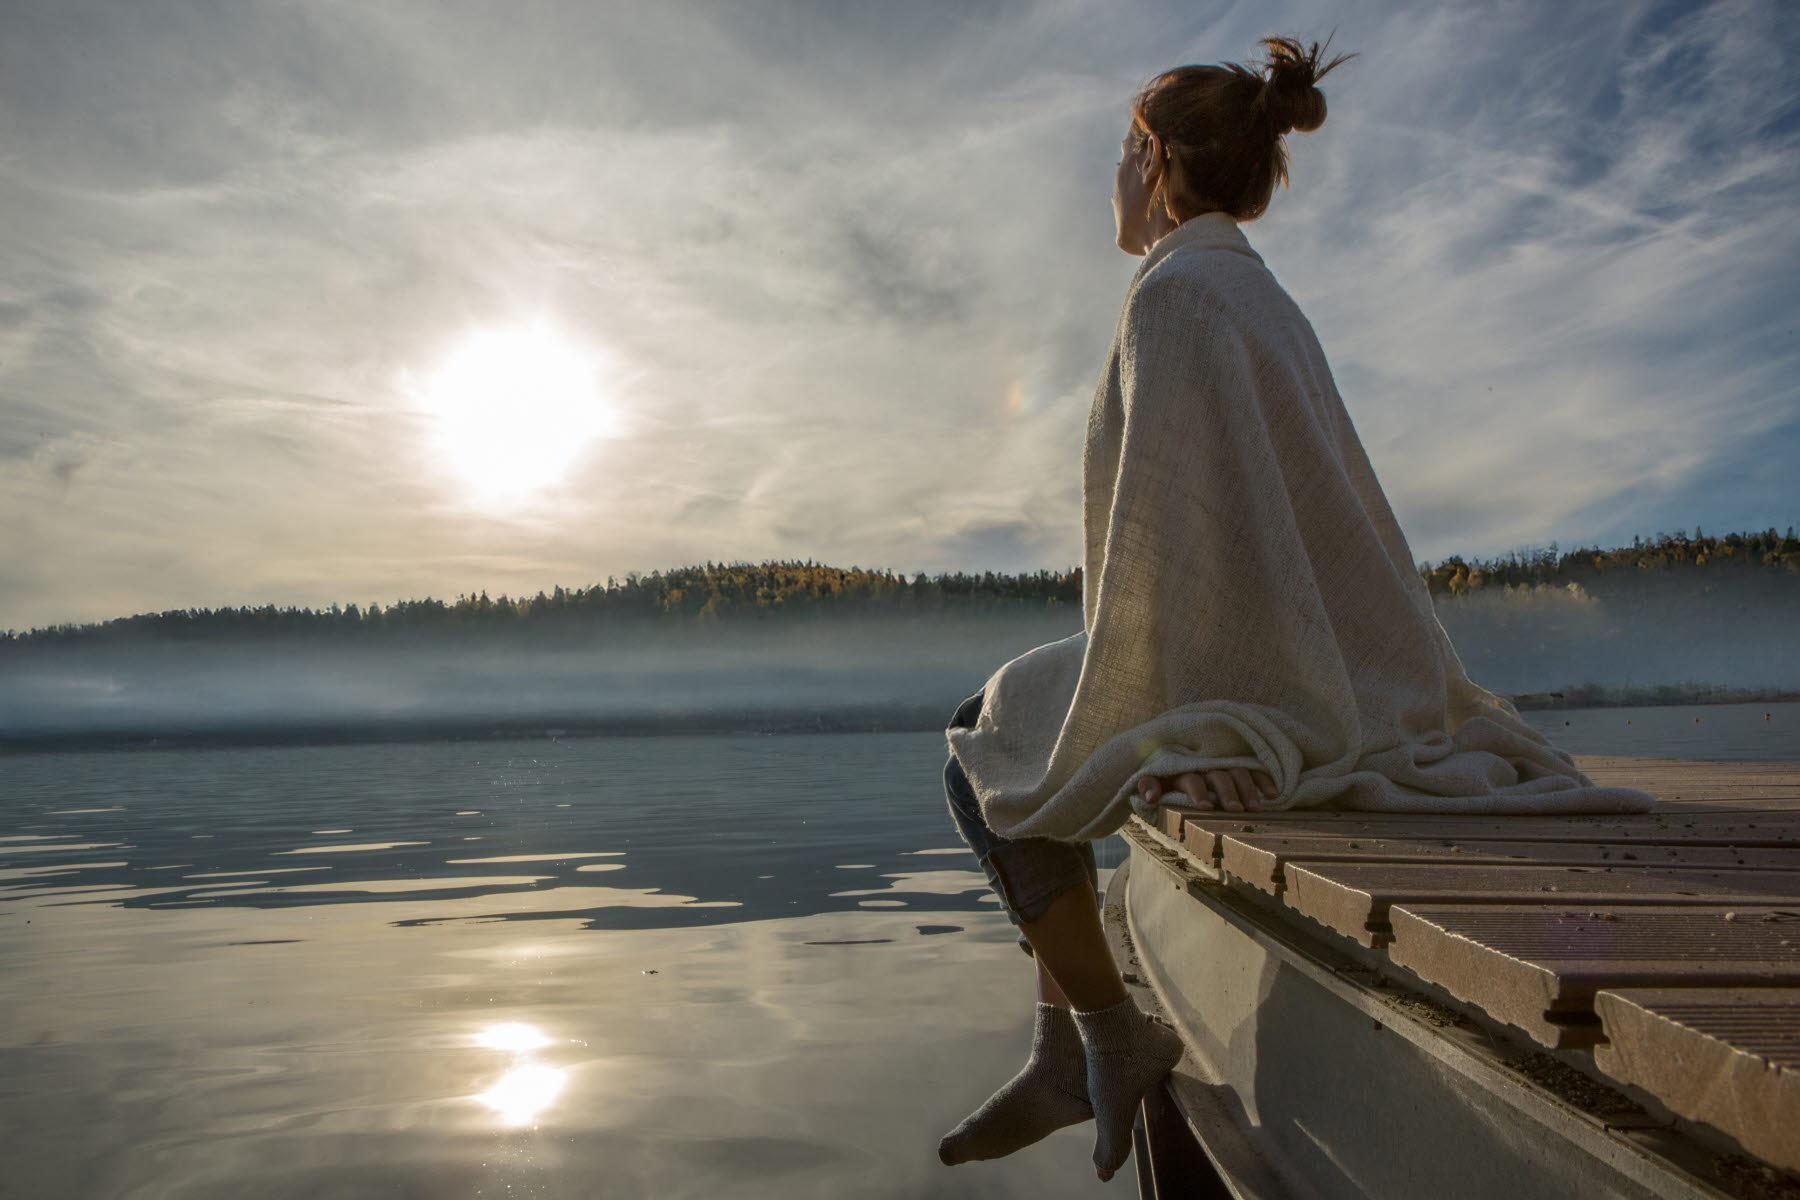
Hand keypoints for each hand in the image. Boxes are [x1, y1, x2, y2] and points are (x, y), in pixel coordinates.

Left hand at [1137, 766, 1277, 812]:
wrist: (1174, 754)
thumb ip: (1148, 786)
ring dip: (1248, 789)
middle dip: (1227, 792)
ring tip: (1256, 809)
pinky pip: (1254, 768)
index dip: (1197, 791)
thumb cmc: (1164, 776)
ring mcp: (1223, 763)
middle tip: (1235, 810)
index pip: (1190, 778)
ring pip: (1239, 772)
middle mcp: (1205, 765)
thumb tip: (1150, 797)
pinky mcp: (1238, 763)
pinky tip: (1273, 795)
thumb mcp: (1153, 779)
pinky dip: (1264, 779)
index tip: (1204, 807)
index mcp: (1183, 769)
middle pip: (1218, 776)